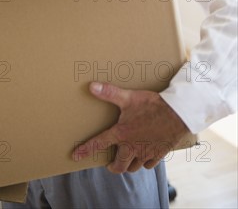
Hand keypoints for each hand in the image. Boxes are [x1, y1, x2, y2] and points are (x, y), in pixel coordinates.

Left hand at [73, 82, 188, 173]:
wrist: (178, 114)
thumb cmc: (152, 105)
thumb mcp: (129, 97)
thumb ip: (109, 93)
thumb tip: (91, 86)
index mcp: (122, 134)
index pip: (99, 144)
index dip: (85, 150)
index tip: (75, 156)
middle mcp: (132, 147)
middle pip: (119, 166)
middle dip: (113, 166)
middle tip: (110, 163)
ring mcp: (146, 153)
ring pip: (134, 167)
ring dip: (128, 164)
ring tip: (126, 158)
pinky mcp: (158, 154)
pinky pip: (148, 164)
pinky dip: (144, 162)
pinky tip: (143, 155)